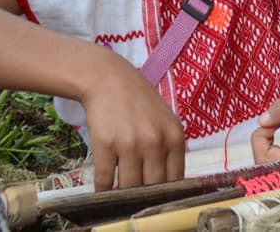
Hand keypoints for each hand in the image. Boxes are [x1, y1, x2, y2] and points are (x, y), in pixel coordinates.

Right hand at [80, 54, 185, 190]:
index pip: (176, 180)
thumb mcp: (165, 121)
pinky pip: (105, 179)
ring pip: (129, 187)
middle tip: (137, 201)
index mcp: (175, 137)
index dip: (166, 195)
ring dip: (123, 196)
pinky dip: (103, 190)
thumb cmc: (138, 101)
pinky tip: (103, 189)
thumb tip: (167, 187)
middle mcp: (156, 141)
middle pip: (153, 187)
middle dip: (145, 197)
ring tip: (119, 197)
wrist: (108, 79)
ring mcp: (131, 143)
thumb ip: (169, 150)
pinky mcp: (106, 144)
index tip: (157, 200)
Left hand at [250, 96, 279, 163]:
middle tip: (272, 121)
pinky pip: (275, 164)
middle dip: (260, 141)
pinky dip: (271, 149)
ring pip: (267, 166)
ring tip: (276, 125)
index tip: (272, 120)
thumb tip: (261, 120)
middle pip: (263, 165)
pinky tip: (277, 135)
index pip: (266, 159)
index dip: (260, 139)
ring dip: (265, 145)